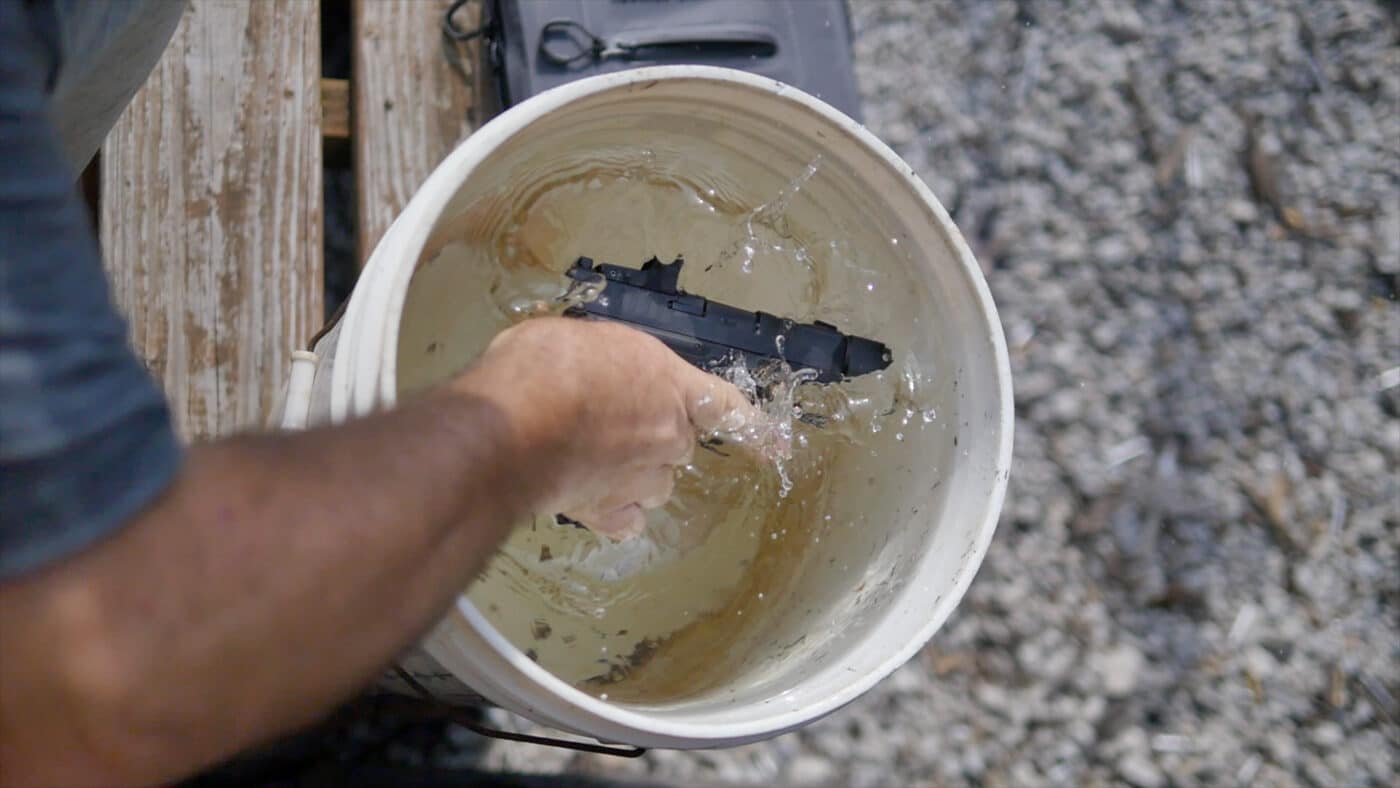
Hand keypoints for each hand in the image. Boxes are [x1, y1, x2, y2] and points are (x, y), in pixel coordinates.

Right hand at [452, 317, 756, 539]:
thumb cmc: (545, 365)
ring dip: (636, 475)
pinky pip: (626, 520)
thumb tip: (590, 368)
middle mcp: (668, 435)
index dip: (754, 427)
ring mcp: (642, 479)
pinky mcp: (608, 512)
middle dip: (653, 437)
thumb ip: (605, 364)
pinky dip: (615, 513)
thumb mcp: (581, 339)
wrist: (512, 424)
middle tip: (606, 422)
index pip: (727, 406)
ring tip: (591, 459)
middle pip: (680, 445)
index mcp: (671, 384)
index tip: (777, 444)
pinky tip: (590, 500)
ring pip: (656, 484)